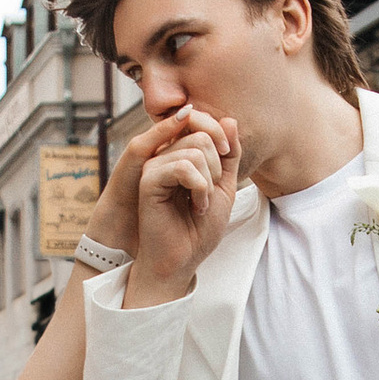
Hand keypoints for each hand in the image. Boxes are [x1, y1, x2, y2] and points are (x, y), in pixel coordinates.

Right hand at [123, 116, 241, 302]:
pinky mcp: (149, 180)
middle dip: (217, 166)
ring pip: (194, 150)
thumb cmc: (199, 228)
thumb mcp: (224, 186)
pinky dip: (199, 187)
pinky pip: (182, 167)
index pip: (200, 123)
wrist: (182, 259)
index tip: (227, 163)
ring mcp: (155, 166)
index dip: (220, 136)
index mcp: (179, 154)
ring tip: (202, 203)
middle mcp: (164, 156)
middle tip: (210, 193)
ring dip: (209, 181)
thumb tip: (229, 120)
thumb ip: (229, 155)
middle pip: (201, 135)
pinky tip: (197, 206)